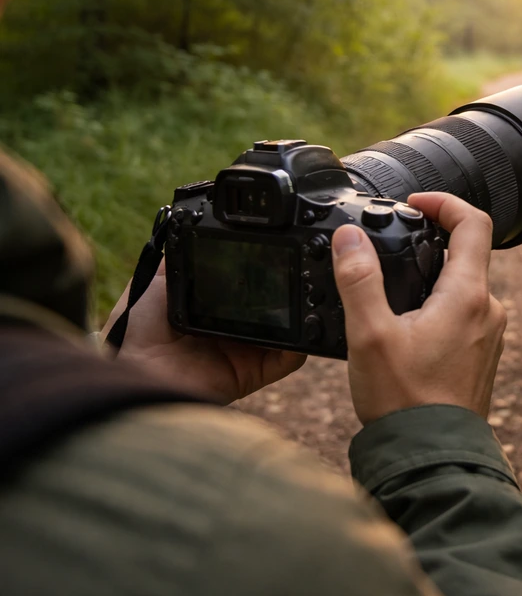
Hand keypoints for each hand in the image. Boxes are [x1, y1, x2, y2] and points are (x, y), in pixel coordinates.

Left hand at [102, 260, 304, 403]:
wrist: (134, 369)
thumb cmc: (137, 329)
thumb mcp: (157, 281)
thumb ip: (180, 258)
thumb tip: (192, 222)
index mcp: (214, 309)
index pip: (249, 288)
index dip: (263, 272)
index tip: (277, 250)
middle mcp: (235, 330)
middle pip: (273, 308)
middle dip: (288, 289)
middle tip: (300, 267)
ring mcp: (247, 352)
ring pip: (287, 332)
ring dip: (302, 314)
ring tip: (312, 289)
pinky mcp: (254, 372)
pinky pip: (288, 360)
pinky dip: (303, 346)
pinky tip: (310, 325)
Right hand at [332, 192, 506, 424]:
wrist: (431, 459)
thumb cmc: (404, 402)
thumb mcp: (370, 335)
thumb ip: (359, 280)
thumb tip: (349, 237)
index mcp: (469, 295)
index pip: (474, 222)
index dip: (444, 202)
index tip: (415, 204)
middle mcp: (489, 310)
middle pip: (467, 254)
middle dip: (430, 243)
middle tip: (393, 246)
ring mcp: (490, 334)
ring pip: (464, 286)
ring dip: (432, 278)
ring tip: (391, 295)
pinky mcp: (482, 356)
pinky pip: (463, 314)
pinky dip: (438, 306)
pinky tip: (405, 328)